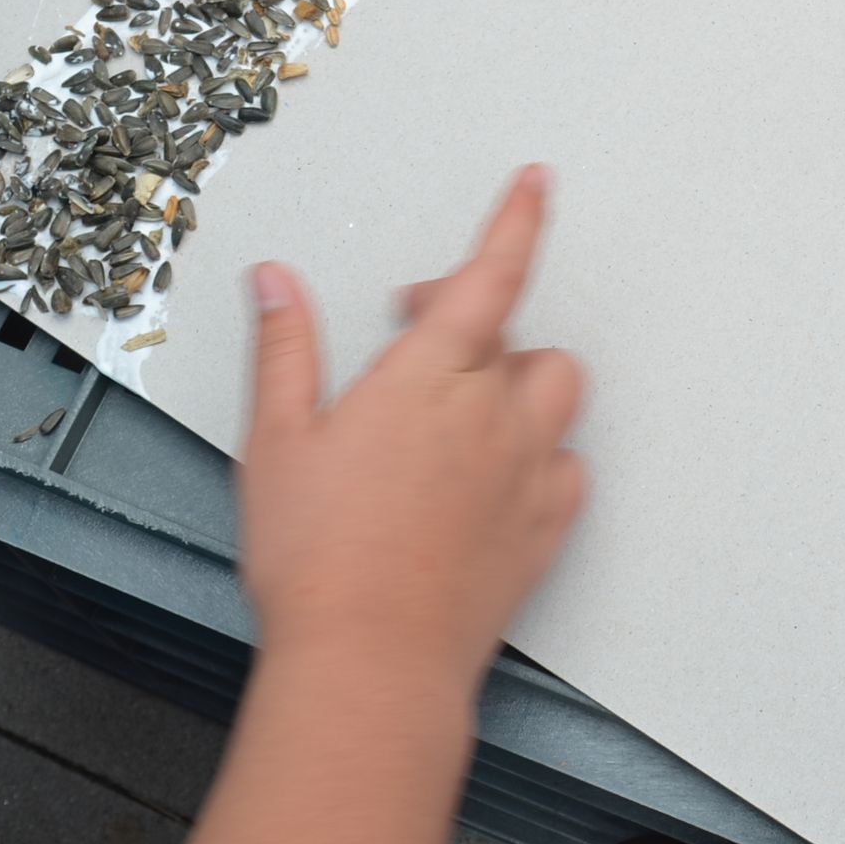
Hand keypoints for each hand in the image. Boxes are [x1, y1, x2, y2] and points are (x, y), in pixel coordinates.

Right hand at [238, 165, 586, 681]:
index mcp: (428, 376)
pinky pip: (569, 466)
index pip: (490, 274)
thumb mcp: (276, 442)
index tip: (537, 183)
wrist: (372, 661)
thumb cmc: (318, 559)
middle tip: (418, 350)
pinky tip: (497, 476)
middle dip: (476, 324)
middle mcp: (492, 414)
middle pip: (516, 335)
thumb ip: (285, 351)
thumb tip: (276, 284)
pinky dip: (543, 456)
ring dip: (519, 384)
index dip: (518, 220)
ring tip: (463, 411)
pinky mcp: (544, 527)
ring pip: (555, 392)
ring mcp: (527, 471)